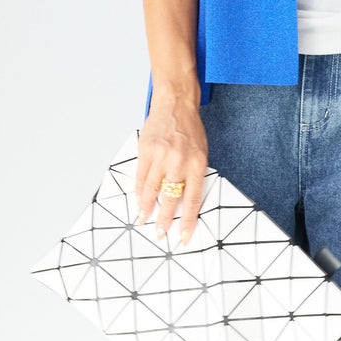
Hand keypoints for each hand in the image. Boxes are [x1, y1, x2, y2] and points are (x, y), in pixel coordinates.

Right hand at [134, 99, 208, 244]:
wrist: (176, 104)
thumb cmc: (190, 129)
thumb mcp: (201, 153)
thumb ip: (193, 175)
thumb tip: (182, 200)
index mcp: (197, 164)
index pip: (192, 200)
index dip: (187, 221)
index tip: (183, 236)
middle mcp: (179, 162)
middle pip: (170, 198)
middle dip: (164, 220)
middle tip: (160, 234)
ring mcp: (161, 156)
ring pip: (152, 190)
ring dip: (147, 208)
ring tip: (144, 220)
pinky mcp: (146, 150)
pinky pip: (141, 176)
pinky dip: (139, 191)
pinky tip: (139, 200)